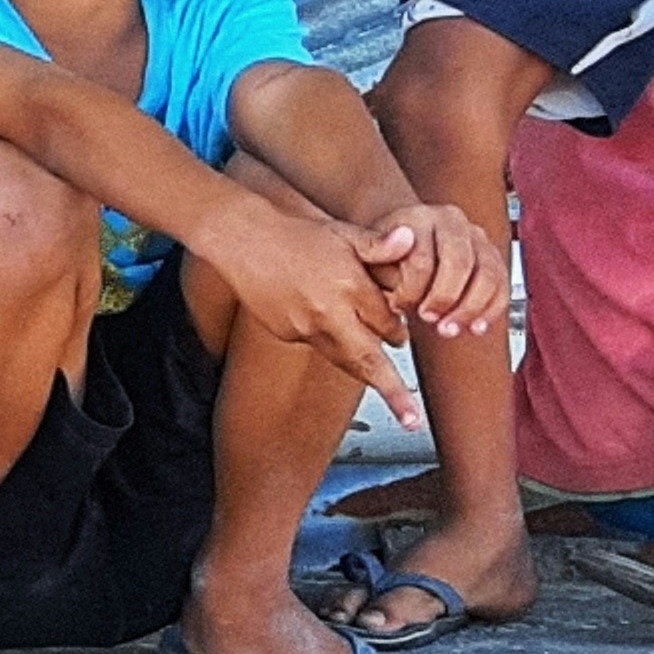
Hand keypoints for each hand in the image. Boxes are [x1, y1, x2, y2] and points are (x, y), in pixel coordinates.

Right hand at [216, 194, 419, 425]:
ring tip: (389, 399)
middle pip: (369, 362)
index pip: (389, 324)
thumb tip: (411, 239)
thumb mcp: (343, 233)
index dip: (400, 330)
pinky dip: (332, 346)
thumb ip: (379, 244)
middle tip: (412, 421)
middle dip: (393, 392)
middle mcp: (328, 313)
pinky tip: (332, 334)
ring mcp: (304, 327)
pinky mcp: (285, 333)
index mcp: (349, 286)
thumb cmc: (294, 232)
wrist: (241, 237)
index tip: (403, 333)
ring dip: (366, 376)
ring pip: (344, 361)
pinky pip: (318, 346)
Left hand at [357, 198, 504, 343]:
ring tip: (450, 329)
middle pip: (460, 262)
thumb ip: (377, 260)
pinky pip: (502, 284)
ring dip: (470, 308)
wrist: (404, 239)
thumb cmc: (386, 252)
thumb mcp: (370, 253)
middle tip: (429, 320)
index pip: (422, 257)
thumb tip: (395, 272)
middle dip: (445, 298)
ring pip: (487, 273)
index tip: (400, 307)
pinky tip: (476, 328)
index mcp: (419, 217)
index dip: (412, 289)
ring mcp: (477, 236)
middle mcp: (452, 221)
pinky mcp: (492, 255)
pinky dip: (491, 309)